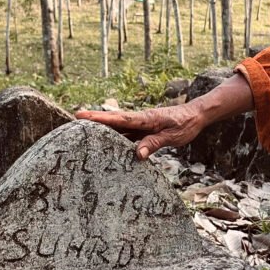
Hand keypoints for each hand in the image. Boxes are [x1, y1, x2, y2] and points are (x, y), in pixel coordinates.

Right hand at [75, 104, 207, 159]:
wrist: (196, 115)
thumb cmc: (185, 124)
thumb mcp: (173, 136)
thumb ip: (154, 143)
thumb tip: (136, 154)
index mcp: (145, 119)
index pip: (119, 119)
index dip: (99, 118)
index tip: (81, 115)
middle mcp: (139, 120)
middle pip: (113, 120)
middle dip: (94, 120)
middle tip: (73, 119)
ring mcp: (140, 124)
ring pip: (118, 127)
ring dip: (102, 128)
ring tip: (81, 131)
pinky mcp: (143, 129)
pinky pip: (126, 133)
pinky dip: (114, 136)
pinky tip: (105, 142)